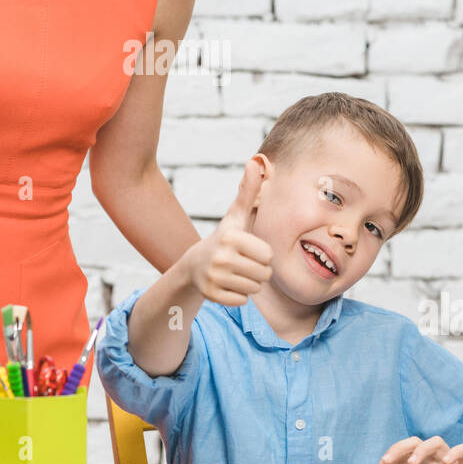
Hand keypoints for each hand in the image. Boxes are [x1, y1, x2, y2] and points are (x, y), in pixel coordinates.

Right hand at [184, 158, 272, 304]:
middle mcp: (221, 256)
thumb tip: (256, 162)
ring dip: (249, 283)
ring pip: (254, 289)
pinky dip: (238, 296)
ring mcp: (214, 277)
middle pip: (264, 275)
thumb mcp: (236, 216)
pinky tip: (226, 284)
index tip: (248, 250)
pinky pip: (242, 301)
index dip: (263, 255)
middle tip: (242, 264)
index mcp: (232, 236)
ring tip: (235, 273)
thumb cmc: (224, 238)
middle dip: (258, 271)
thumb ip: (248, 190)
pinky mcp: (210, 295)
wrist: (194, 265)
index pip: (268, 256)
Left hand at [378, 435, 462, 463]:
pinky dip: (454, 453)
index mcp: (419, 455)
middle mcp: (431, 453)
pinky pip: (462, 449)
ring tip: (413, 462)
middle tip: (386, 462)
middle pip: (414, 441)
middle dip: (398, 449)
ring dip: (422, 450)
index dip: (389, 458)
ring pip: (436, 442)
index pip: (401, 450)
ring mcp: (447, 453)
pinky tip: (446, 462)